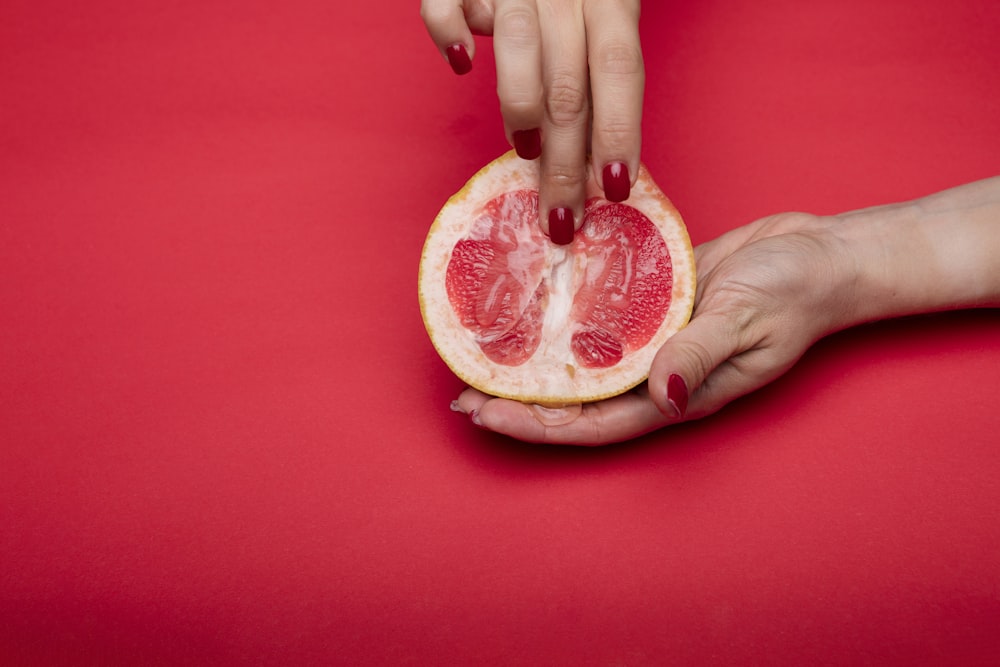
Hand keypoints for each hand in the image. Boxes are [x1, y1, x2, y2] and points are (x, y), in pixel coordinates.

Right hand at [420, 0, 644, 243]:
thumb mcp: (601, 7)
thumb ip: (595, 63)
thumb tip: (594, 149)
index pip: (618, 70)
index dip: (618, 131)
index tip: (614, 189)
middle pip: (569, 80)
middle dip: (564, 157)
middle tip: (559, 215)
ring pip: (519, 45)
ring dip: (521, 107)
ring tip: (522, 149)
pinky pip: (447, 1)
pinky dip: (449, 31)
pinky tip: (462, 62)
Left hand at [452, 212, 853, 443]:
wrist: (822, 257)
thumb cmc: (794, 293)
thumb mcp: (747, 318)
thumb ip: (701, 352)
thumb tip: (661, 394)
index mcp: (677, 393)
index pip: (593, 422)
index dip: (536, 425)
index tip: (484, 413)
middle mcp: (656, 373)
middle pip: (576, 399)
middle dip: (519, 400)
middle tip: (462, 386)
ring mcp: (654, 339)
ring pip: (583, 361)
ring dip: (536, 361)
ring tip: (486, 350)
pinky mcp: (656, 303)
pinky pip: (602, 316)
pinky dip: (568, 316)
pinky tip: (535, 303)